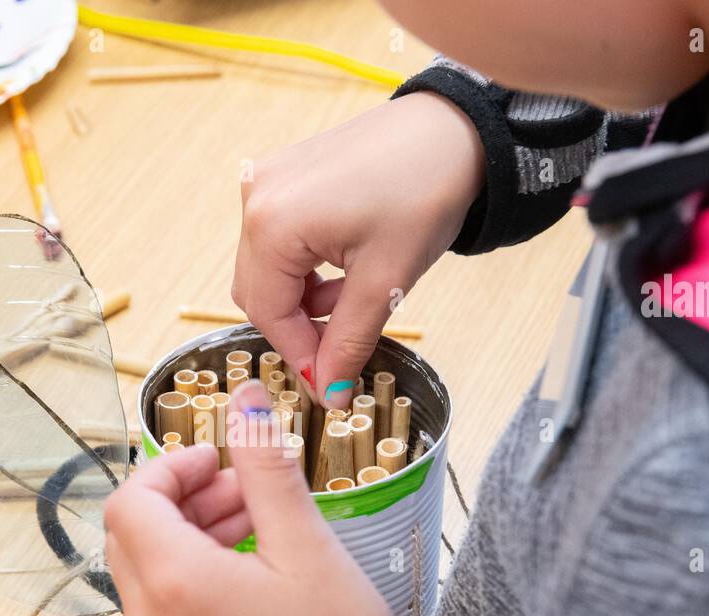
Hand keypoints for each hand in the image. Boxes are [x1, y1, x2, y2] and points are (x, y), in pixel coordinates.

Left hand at [104, 381, 396, 615]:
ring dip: (187, 547)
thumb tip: (246, 402)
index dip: (172, 470)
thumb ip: (266, 469)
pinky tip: (247, 591)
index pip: (132, 501)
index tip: (220, 464)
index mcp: (174, 582)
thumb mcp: (307, 546)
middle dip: (183, 504)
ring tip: (256, 539)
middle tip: (244, 497)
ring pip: (148, 581)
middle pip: (134, 539)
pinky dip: (189, 591)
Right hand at [232, 91, 482, 407]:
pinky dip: (305, 268)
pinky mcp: (283, 175)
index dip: (300, 356)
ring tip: (351, 303)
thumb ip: (349, 342)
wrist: (452, 130)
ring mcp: (265, 182)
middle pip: (259, 292)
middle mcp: (256, 198)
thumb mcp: (386, 282)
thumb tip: (329, 392)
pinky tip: (343, 272)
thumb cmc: (424, 190)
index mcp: (272, 225)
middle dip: (298, 328)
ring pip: (268, 268)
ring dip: (303, 299)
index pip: (269, 314)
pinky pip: (278, 239)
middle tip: (341, 351)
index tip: (329, 387)